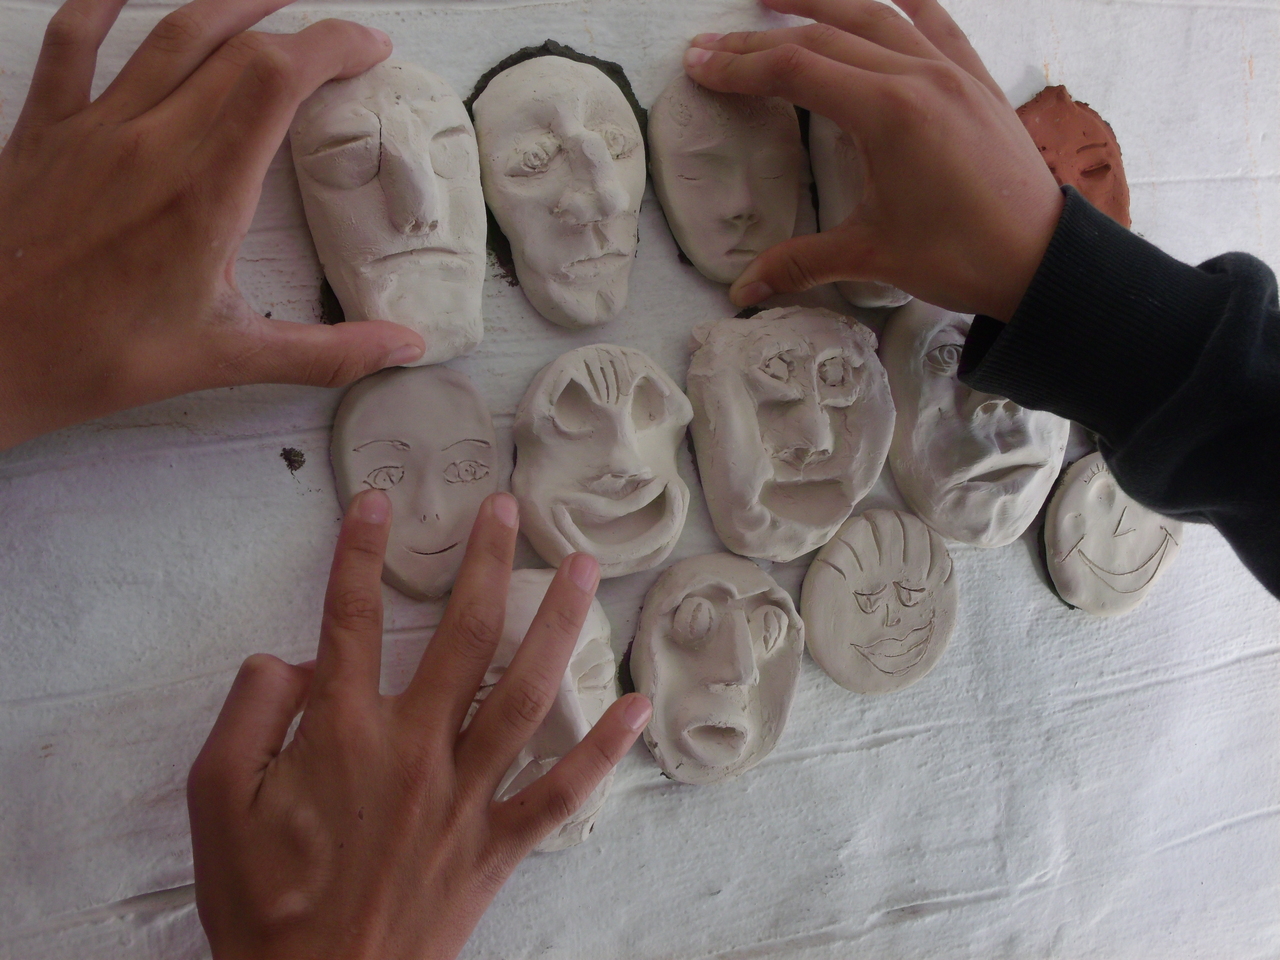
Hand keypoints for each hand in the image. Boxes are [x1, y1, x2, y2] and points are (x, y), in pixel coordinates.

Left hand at [0, 0, 426, 450]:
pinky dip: (104, 2)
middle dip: (300, 32)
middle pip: (237, 48)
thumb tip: (401, 349)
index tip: (369, 51)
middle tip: (340, 42)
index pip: (278, 81)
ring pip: (169, 32)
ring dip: (229, 3)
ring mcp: (93, 128)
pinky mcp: (45, 130)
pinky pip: (73, 40)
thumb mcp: (226, 359)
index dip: (332, 47)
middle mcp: (151, 143)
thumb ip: (324, 353)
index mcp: (204, 193)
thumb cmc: (99, 357)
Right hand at [187, 490, 650, 959]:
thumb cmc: (263, 904)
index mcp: (342, 734)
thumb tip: (290, 658)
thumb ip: (248, 713)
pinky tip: (637, 706)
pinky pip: (560, 791)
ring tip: (583, 570)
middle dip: (487, 562)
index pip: (353, 619)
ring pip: (524, 693)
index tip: (379, 502)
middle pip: (462, 636)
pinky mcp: (496, 845)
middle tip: (508, 510)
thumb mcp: (216, 802)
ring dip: (558, 625)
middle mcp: (414, 751)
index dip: (362, 553)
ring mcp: (464, 796)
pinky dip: (602, 749)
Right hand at [684, 0, 1062, 320]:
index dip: (739, 66)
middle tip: (713, 44)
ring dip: (819, 1)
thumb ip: (801, 263)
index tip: (700, 64)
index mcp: (887, 113)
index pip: (794, 71)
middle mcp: (917, 76)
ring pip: (874, 15)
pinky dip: (899, 3)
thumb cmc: (961, 256)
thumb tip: (744, 290)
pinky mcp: (976, 79)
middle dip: (759, 40)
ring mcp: (951, 70)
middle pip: (822, 38)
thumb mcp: (871, 256)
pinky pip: (933, 20)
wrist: (1041, 259)